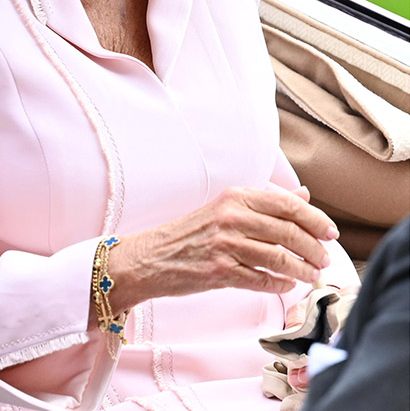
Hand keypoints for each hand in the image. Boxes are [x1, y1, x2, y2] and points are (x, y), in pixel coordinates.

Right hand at [107, 185, 338, 313]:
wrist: (153, 257)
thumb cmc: (191, 233)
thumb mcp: (227, 208)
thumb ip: (266, 202)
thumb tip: (303, 196)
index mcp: (235, 196)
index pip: (286, 204)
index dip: (314, 219)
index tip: (330, 231)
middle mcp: (231, 217)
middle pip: (287, 231)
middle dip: (314, 247)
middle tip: (325, 258)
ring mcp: (225, 244)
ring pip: (278, 257)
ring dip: (302, 269)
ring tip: (312, 275)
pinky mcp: (220, 271)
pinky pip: (261, 279)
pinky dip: (280, 284)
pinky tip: (287, 286)